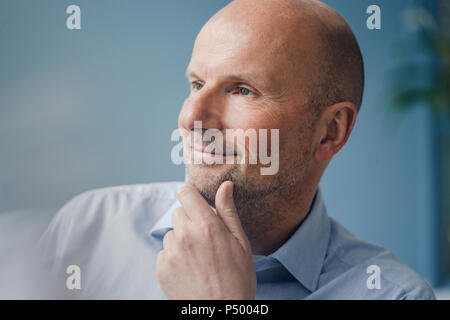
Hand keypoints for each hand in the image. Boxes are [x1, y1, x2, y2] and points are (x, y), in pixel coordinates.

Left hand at [156, 181, 255, 299]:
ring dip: (181, 239)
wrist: (222, 312)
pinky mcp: (162, 269)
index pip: (186, 193)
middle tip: (205, 238)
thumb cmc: (237, 278)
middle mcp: (185, 235)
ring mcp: (171, 253)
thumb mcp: (240, 242)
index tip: (198, 204)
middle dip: (190, 220)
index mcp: (206, 225)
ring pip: (171, 234)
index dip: (192, 197)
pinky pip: (164, 253)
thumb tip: (225, 185)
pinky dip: (174, 258)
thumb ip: (228, 211)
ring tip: (198, 257)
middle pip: (178, 212)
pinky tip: (189, 269)